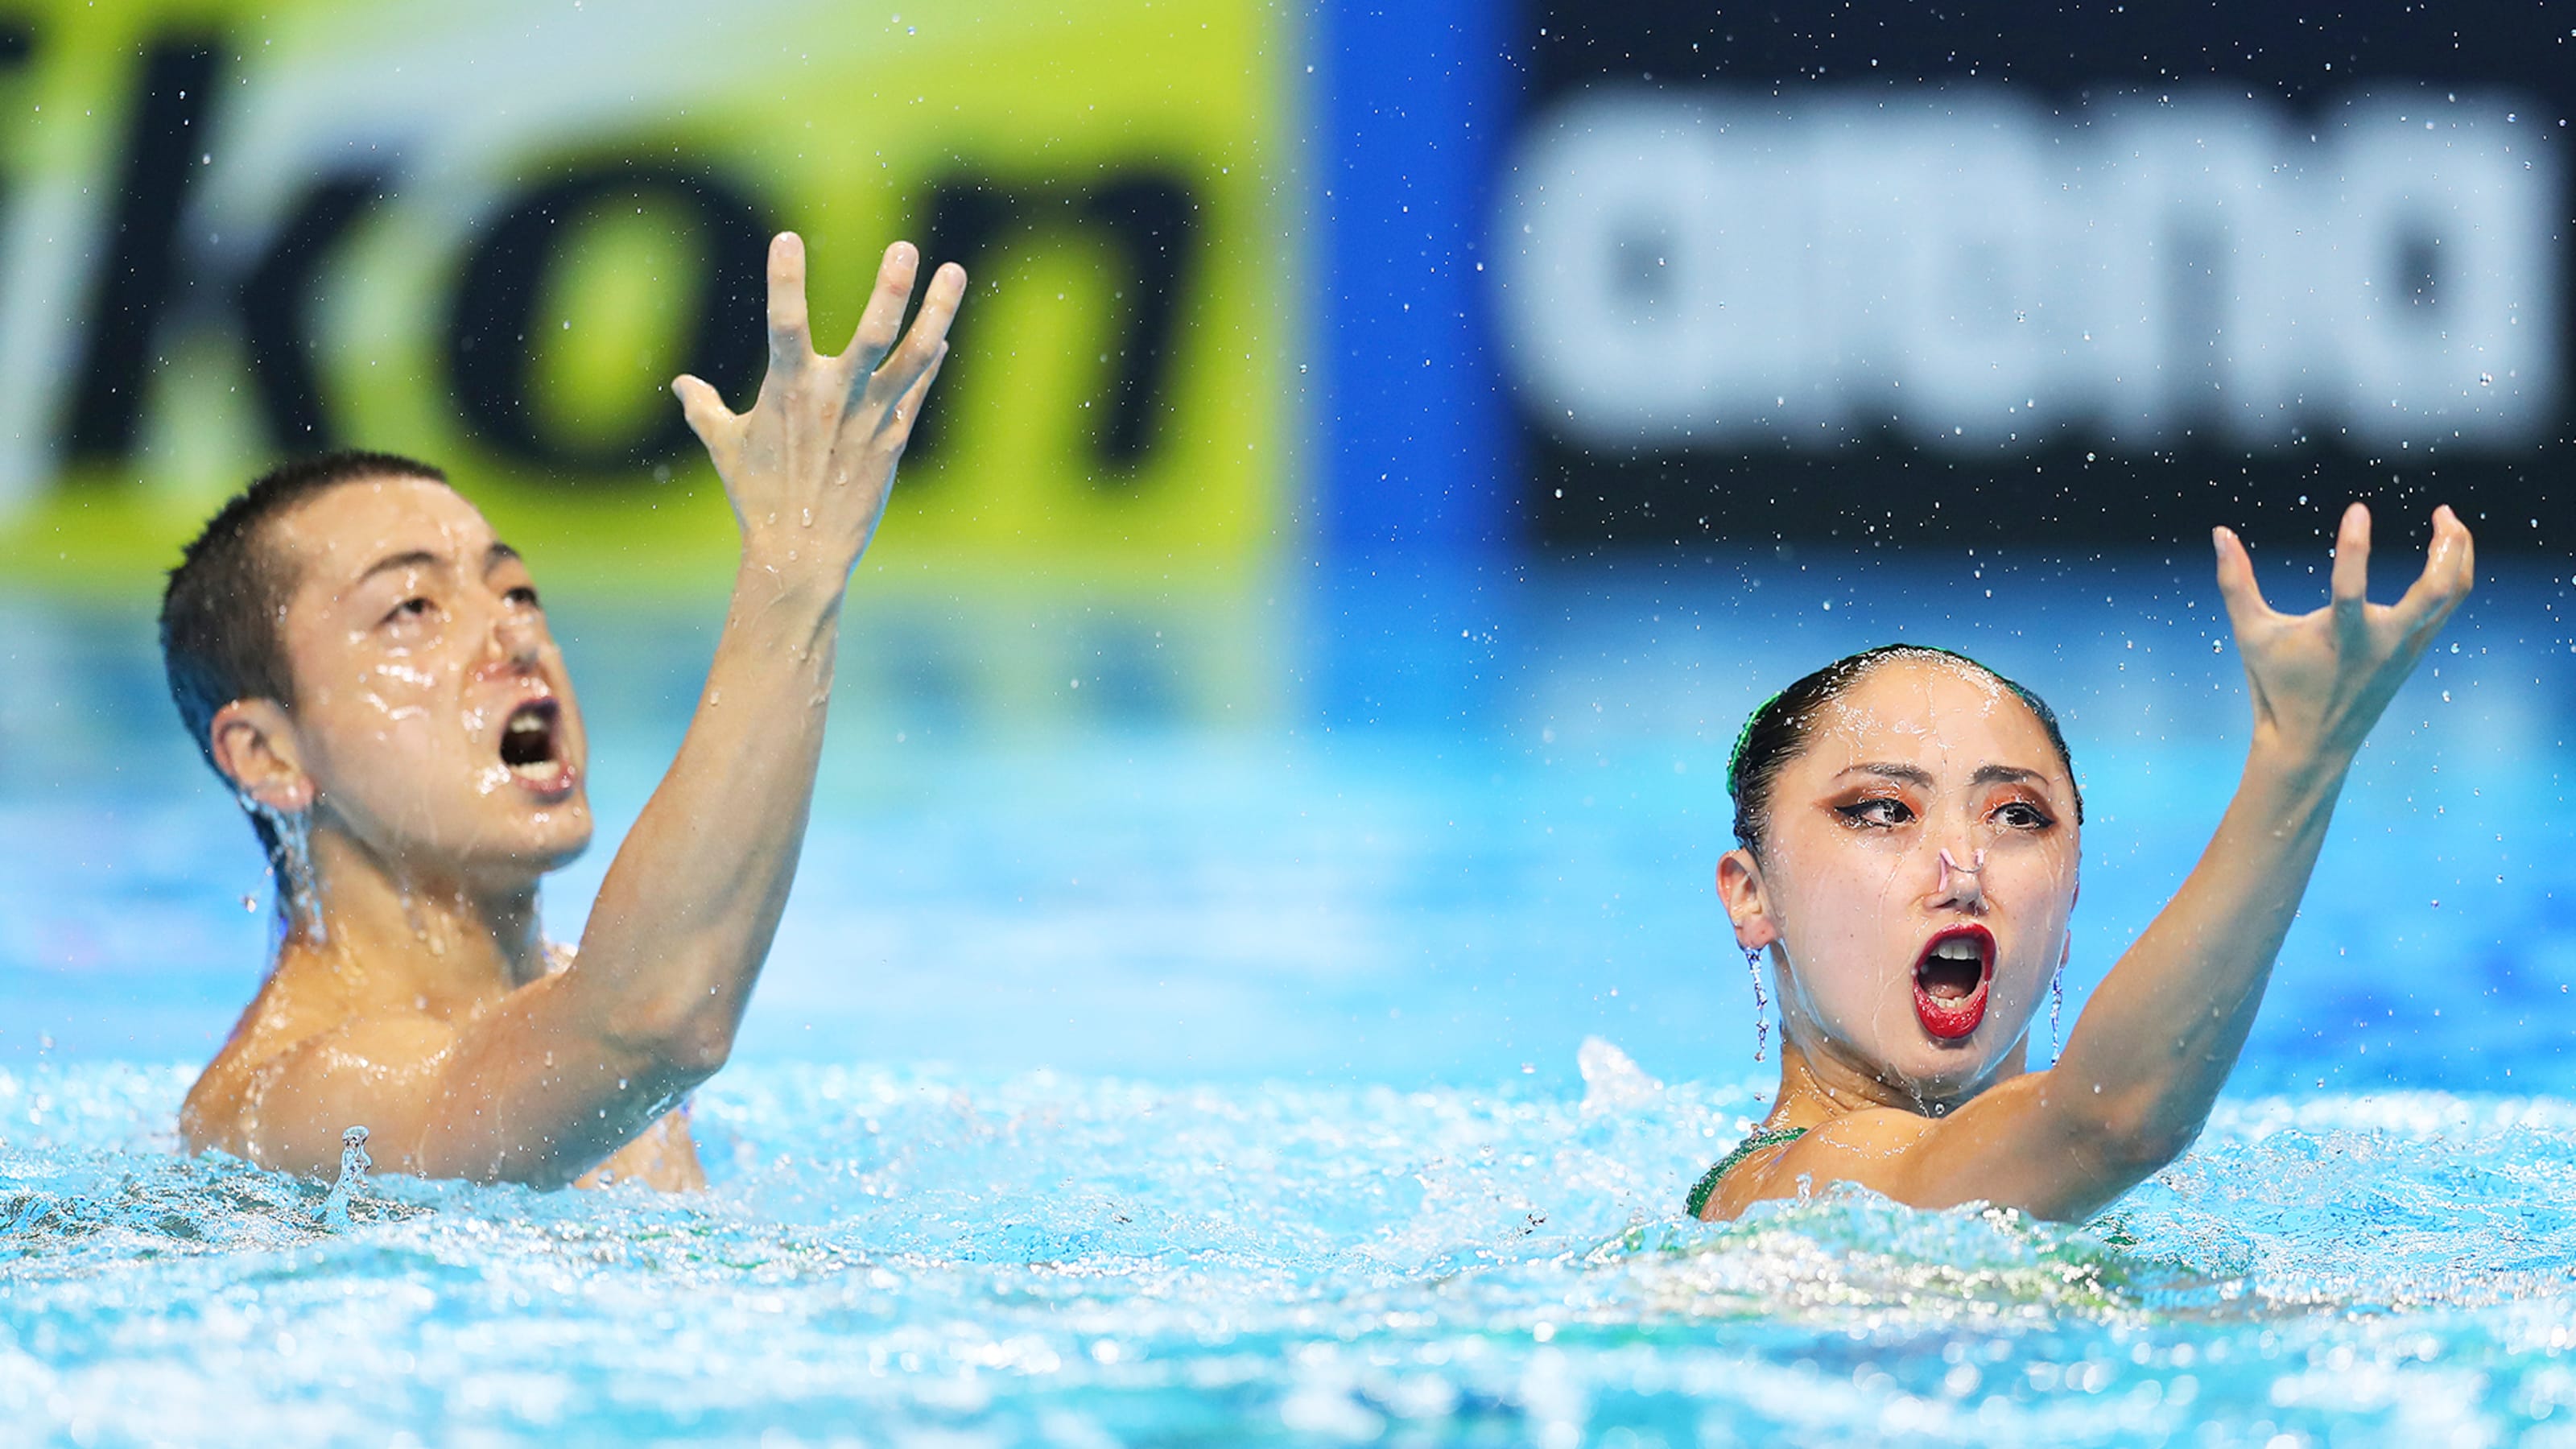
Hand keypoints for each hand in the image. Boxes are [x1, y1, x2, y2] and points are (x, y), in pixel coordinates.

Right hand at [673, 233, 965, 588]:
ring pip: (913, 355)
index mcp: (788, 389)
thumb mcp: (725, 448)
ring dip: (937, 312)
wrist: (803, 553)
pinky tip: (943, 335)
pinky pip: (918, 389)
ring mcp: (872, 416)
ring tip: (955, 269)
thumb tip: (681, 384)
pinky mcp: (894, 438)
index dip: (785, 280)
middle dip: (890, 289)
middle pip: (873, 335)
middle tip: (904, 247)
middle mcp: (835, 397)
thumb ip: (704, 409)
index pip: (784, 323)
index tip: (785, 237)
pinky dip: (932, 359)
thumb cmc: (758, 498)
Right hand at [2213, 503, 2474, 764]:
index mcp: (2340, 640)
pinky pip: (2448, 605)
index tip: (2358, 509)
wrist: (2313, 743)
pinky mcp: (2416, 650)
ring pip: (2453, 593)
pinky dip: (2453, 572)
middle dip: (2448, 547)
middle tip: (2442, 510)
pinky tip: (2444, 552)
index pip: (2351, 587)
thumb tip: (2220, 532)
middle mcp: (2383, 643)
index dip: (2355, 546)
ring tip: (2448, 521)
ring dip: (2459, 553)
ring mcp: (2406, 647)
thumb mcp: (2250, 633)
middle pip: (2436, 591)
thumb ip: (2235, 581)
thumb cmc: (2276, 684)